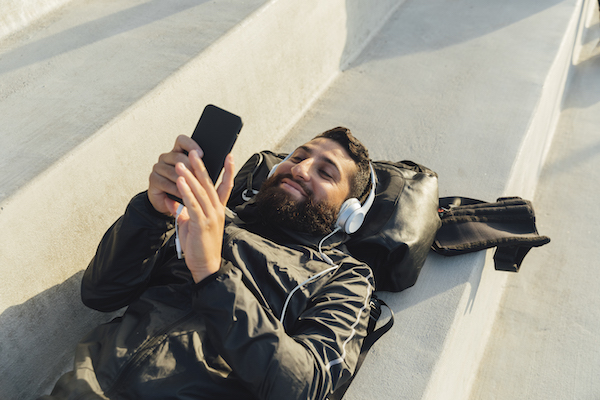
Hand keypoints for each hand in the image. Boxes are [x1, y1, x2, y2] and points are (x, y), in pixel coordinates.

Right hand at [148, 135, 202, 213]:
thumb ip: (203, 169)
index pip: (182, 141)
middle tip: (200, 177)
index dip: (191, 145)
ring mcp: (158, 167)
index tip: (201, 154)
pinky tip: (183, 194)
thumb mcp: (197, 178)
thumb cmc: (188, 190)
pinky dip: (176, 189)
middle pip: (178, 156)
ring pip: (172, 171)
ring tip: (193, 188)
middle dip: (191, 167)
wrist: (173, 205)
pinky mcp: (153, 179)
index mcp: (178, 152)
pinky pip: (165, 182)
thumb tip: (220, 162)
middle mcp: (167, 157)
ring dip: (184, 181)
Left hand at [165, 150, 234, 282]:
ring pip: (200, 192)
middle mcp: (217, 210)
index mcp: (218, 210)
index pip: (226, 186)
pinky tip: (180, 182)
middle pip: (210, 184)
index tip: (229, 156)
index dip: (228, 170)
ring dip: (190, 176)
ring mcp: (210, 217)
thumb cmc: (201, 246)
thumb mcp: (194, 224)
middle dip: (200, 167)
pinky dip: (186, 192)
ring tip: (181, 164)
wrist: (205, 265)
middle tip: (193, 152)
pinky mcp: (201, 224)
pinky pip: (193, 204)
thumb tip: (178, 203)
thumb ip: (188, 211)